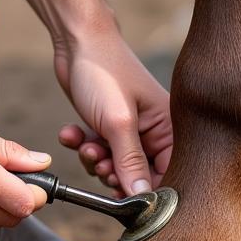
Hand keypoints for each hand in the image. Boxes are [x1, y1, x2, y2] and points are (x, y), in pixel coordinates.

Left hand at [54, 31, 171, 196]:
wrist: (77, 42)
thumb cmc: (104, 73)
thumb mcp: (118, 123)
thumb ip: (130, 163)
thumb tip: (142, 198)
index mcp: (169, 129)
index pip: (167, 175)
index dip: (144, 190)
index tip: (121, 194)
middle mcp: (153, 131)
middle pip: (138, 175)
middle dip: (114, 173)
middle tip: (99, 162)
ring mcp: (129, 128)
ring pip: (114, 165)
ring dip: (94, 160)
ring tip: (85, 144)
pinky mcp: (107, 125)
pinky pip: (97, 149)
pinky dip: (82, 145)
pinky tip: (71, 132)